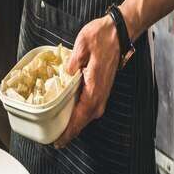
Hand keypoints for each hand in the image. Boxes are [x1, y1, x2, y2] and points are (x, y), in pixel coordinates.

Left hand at [54, 16, 120, 149]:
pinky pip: (89, 108)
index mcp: (95, 88)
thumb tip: (64, 76)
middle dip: (69, 132)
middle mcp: (100, 95)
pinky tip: (70, 114)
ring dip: (75, 124)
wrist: (120, 31)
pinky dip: (79, 114)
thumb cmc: (102, 37)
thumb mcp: (82, 45)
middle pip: (83, 121)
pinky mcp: (102, 88)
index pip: (80, 117)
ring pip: (87, 116)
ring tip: (59, 131)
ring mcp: (102, 93)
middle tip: (54, 140)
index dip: (68, 131)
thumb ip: (72, 63)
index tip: (58, 141)